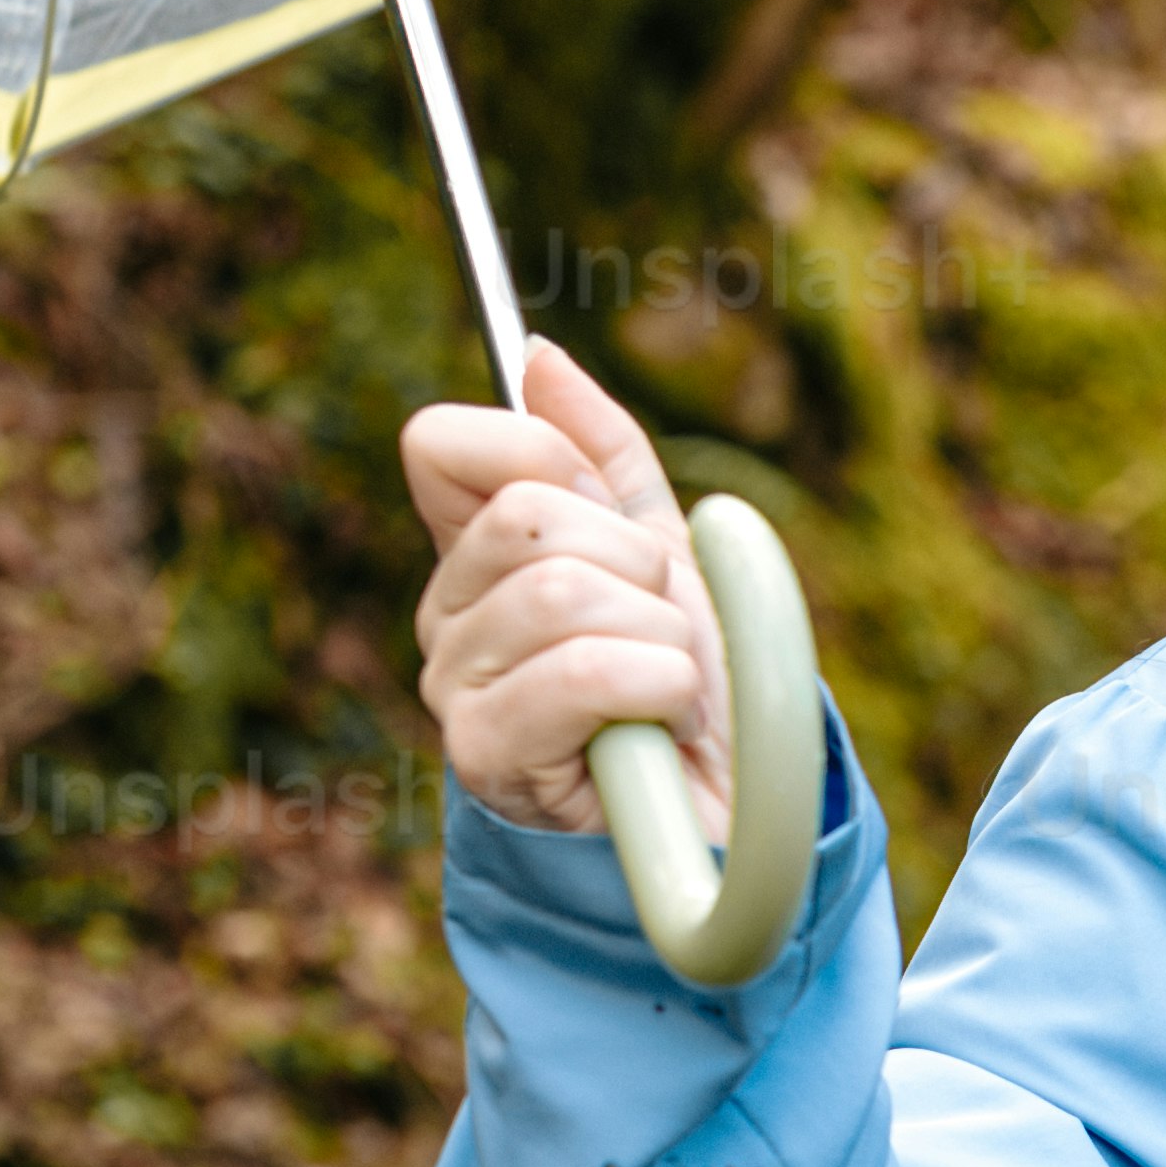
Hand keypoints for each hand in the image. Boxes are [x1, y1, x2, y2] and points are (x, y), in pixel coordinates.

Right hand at [404, 342, 732, 840]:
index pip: (441, 445)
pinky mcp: (487, 758)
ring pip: (564, 591)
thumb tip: (537, 356)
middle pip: (528, 516)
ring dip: (660, 634)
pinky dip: (659, 688)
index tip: (611, 515)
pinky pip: (586, 671)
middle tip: (660, 626)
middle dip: (635, 563)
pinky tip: (660, 727)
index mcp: (476, 557)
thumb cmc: (687, 684)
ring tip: (667, 685)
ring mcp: (457, 689)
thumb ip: (605, 455)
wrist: (725, 810)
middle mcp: (447, 618)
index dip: (542, 455)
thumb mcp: (665, 549)